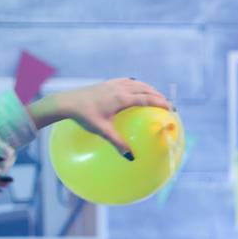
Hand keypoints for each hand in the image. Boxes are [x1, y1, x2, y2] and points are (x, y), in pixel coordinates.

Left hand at [41, 78, 171, 158]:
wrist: (67, 102)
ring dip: (149, 89)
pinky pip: (127, 81)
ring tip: (156, 96)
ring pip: (137, 83)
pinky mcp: (107, 83)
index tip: (170, 109)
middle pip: (145, 89)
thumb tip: (131, 157)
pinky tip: (136, 88)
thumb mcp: (102, 131)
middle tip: (167, 104)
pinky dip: (137, 84)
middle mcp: (119, 88)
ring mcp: (113, 84)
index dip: (160, 103)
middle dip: (158, 95)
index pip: (146, 98)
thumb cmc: (84, 116)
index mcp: (121, 98)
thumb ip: (118, 143)